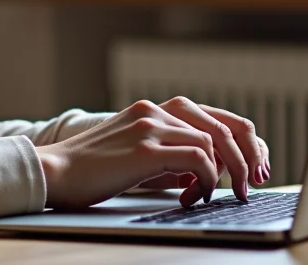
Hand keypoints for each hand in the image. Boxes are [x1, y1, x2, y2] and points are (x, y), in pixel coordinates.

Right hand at [34, 98, 269, 209]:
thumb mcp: (137, 157)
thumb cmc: (91, 171)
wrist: (54, 172)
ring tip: (220, 194)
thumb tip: (207, 172)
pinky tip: (195, 196)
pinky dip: (206, 180)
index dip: (243, 142)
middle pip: (223, 125)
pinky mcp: (145, 149)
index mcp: (154, 110)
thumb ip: (170, 157)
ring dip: (226, 172)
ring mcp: (150, 127)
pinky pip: (196, 160)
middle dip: (246, 157)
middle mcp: (155, 111)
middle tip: (251, 183)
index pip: (216, 116)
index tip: (254, 167)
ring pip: (214, 143)